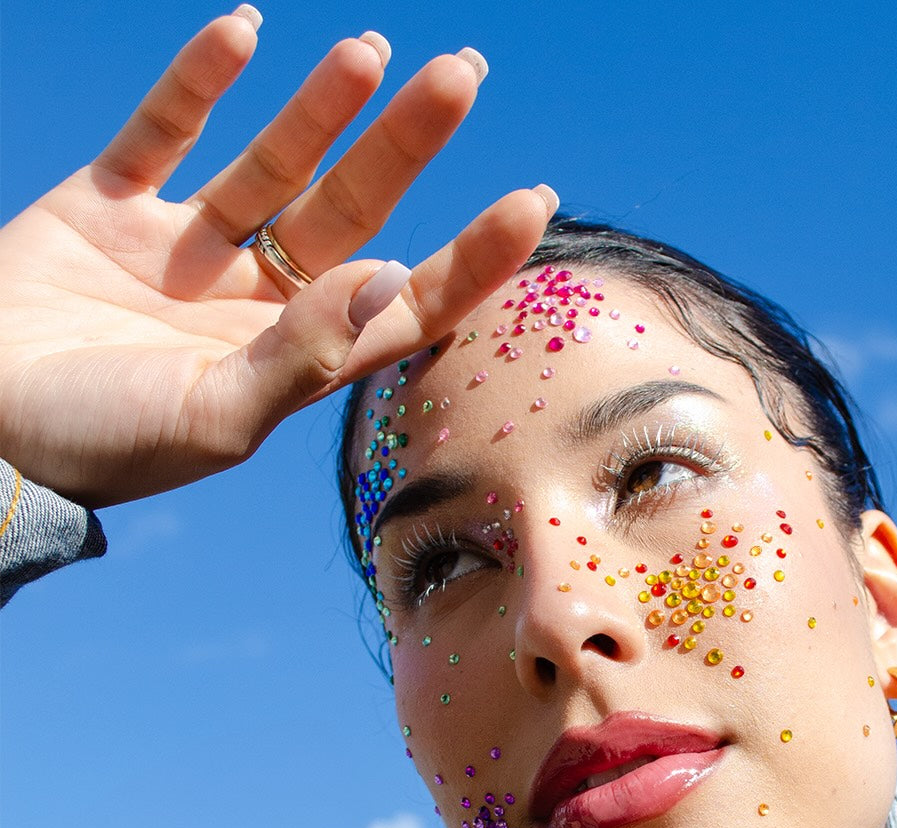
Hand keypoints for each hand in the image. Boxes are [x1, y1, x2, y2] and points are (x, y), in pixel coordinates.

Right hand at [0, 8, 554, 506]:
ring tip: (375, 51)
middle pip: (349, 213)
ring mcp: (183, 252)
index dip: (471, 258)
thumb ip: (301, 357)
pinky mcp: (107, 210)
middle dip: (405, 146)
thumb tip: (393, 279)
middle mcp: (253, 302)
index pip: (404, 303)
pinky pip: (160, 135)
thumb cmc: (94, 445)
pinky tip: (243, 32)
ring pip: (272, 167)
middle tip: (463, 75)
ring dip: (322, 107)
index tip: (531, 201)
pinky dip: (196, 85)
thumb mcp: (208, 417)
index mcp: (292, 359)